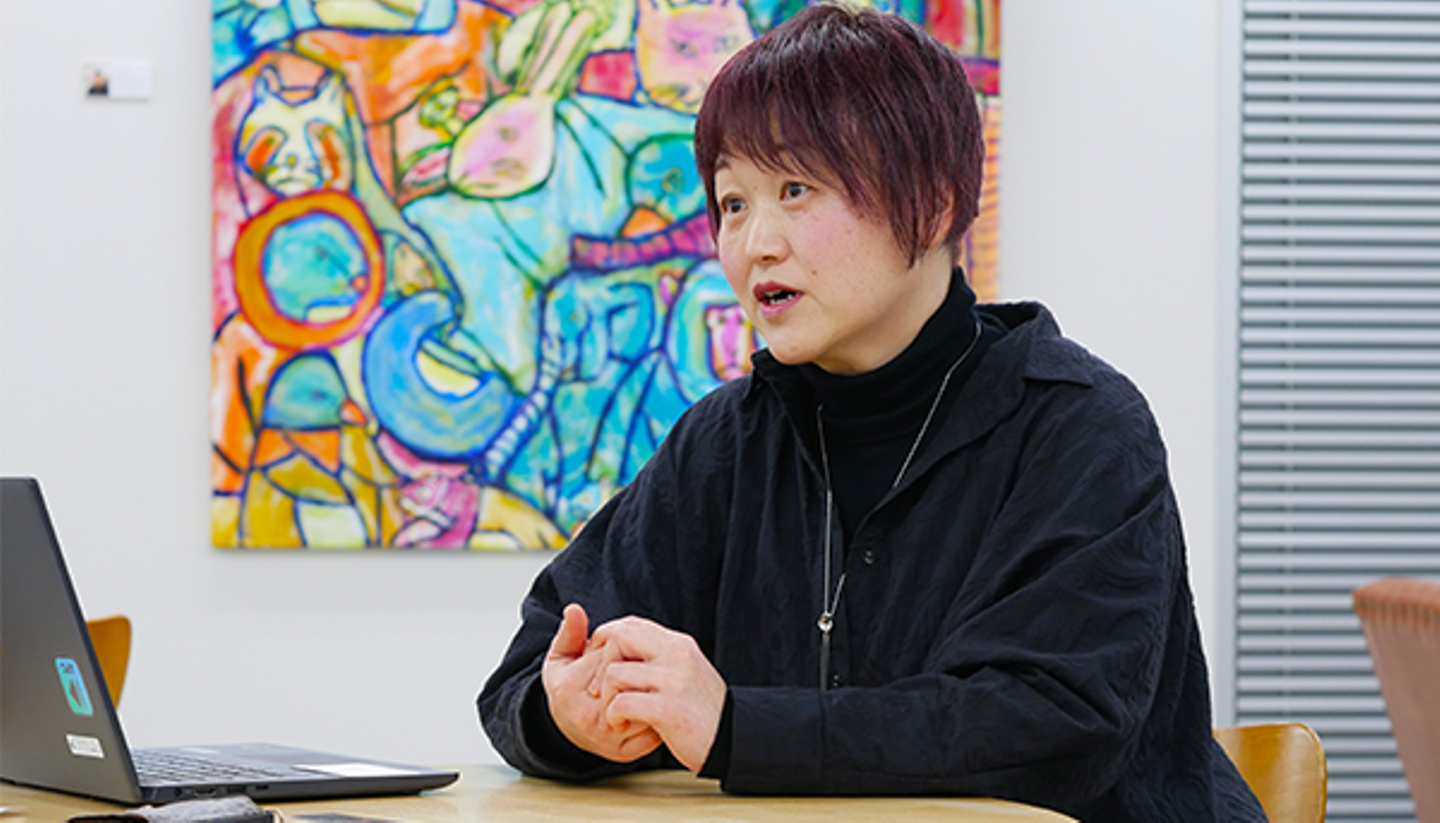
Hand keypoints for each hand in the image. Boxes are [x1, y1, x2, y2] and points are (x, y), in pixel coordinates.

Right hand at [541, 604, 662, 762]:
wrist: (569, 726)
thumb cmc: (568, 686)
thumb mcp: (561, 657)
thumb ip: (569, 633)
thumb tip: (574, 610)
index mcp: (569, 690)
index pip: (610, 658)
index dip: (622, 649)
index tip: (622, 649)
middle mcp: (588, 718)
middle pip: (631, 682)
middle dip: (641, 669)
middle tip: (642, 664)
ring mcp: (607, 739)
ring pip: (645, 707)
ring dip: (653, 692)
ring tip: (651, 682)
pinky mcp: (623, 753)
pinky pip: (652, 731)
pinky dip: (658, 716)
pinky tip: (653, 704)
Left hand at [590, 616, 726, 771]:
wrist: (732, 741)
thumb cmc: (702, 712)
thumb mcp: (685, 673)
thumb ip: (660, 658)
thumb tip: (622, 647)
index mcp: (679, 644)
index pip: (630, 624)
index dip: (606, 641)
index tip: (602, 667)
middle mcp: (677, 655)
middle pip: (619, 637)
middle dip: (600, 664)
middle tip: (600, 691)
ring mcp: (674, 680)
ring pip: (614, 672)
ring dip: (606, 698)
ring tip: (615, 715)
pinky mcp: (668, 709)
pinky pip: (621, 703)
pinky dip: (613, 717)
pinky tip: (622, 725)